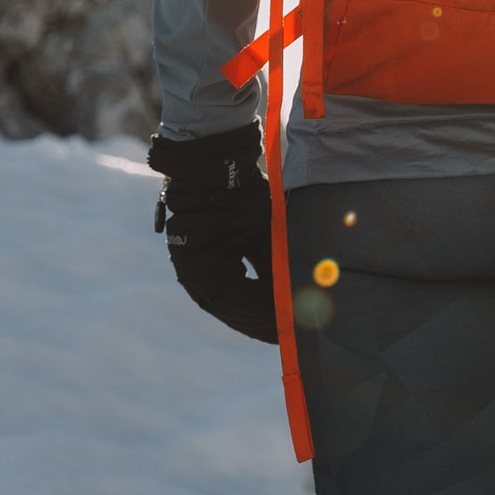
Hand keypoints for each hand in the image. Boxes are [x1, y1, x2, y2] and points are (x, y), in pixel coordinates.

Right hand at [146, 123, 277, 344]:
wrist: (213, 162)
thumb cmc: (241, 195)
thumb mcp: (266, 232)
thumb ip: (280, 266)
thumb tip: (302, 298)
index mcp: (203, 272)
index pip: (242, 308)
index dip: (272, 318)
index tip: (298, 323)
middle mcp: (192, 278)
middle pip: (235, 314)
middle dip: (267, 322)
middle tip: (298, 331)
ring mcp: (193, 272)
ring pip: (231, 306)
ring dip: (258, 314)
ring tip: (288, 323)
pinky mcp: (200, 263)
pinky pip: (226, 291)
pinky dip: (250, 299)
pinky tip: (272, 305)